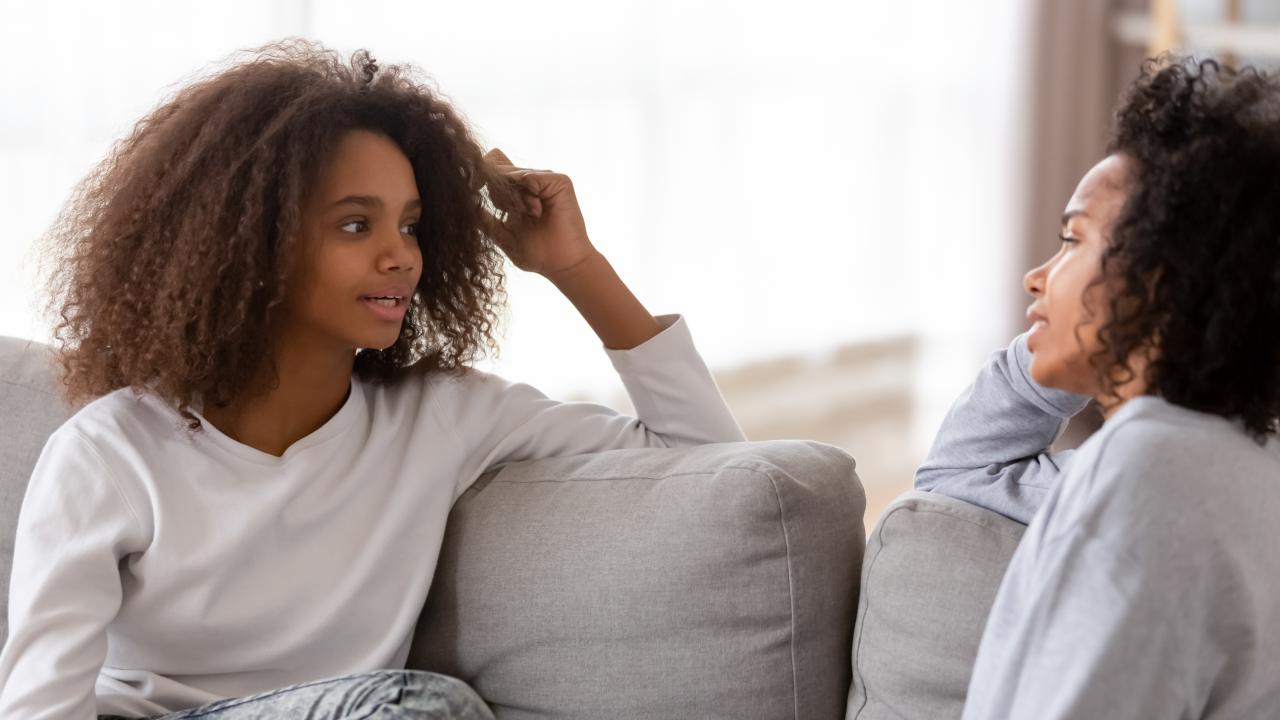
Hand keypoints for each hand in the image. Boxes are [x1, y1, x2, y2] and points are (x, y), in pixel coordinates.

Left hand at [482, 148, 597, 277]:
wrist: (562, 265)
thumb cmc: (536, 254)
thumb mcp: (502, 235)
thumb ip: (485, 220)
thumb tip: (466, 205)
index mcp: (516, 192)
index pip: (494, 165)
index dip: (480, 171)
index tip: (472, 186)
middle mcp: (531, 182)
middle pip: (500, 168)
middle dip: (497, 191)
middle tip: (510, 212)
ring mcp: (545, 180)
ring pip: (513, 173)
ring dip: (514, 198)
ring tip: (528, 215)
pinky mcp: (560, 182)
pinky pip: (531, 177)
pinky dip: (528, 195)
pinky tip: (535, 211)